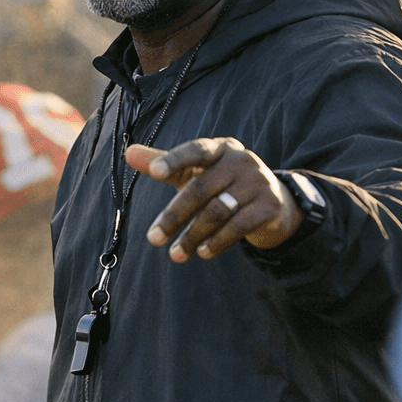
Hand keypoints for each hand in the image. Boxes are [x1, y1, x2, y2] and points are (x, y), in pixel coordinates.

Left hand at [125, 138, 301, 260]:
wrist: (274, 203)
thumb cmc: (223, 183)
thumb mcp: (195, 172)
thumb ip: (164, 164)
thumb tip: (128, 153)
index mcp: (220, 147)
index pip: (195, 150)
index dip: (174, 160)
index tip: (154, 173)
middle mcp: (241, 160)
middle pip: (201, 188)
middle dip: (174, 216)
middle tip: (153, 239)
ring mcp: (258, 182)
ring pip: (218, 210)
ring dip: (193, 235)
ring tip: (175, 255)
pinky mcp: (269, 206)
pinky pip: (238, 226)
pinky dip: (218, 242)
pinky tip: (202, 253)